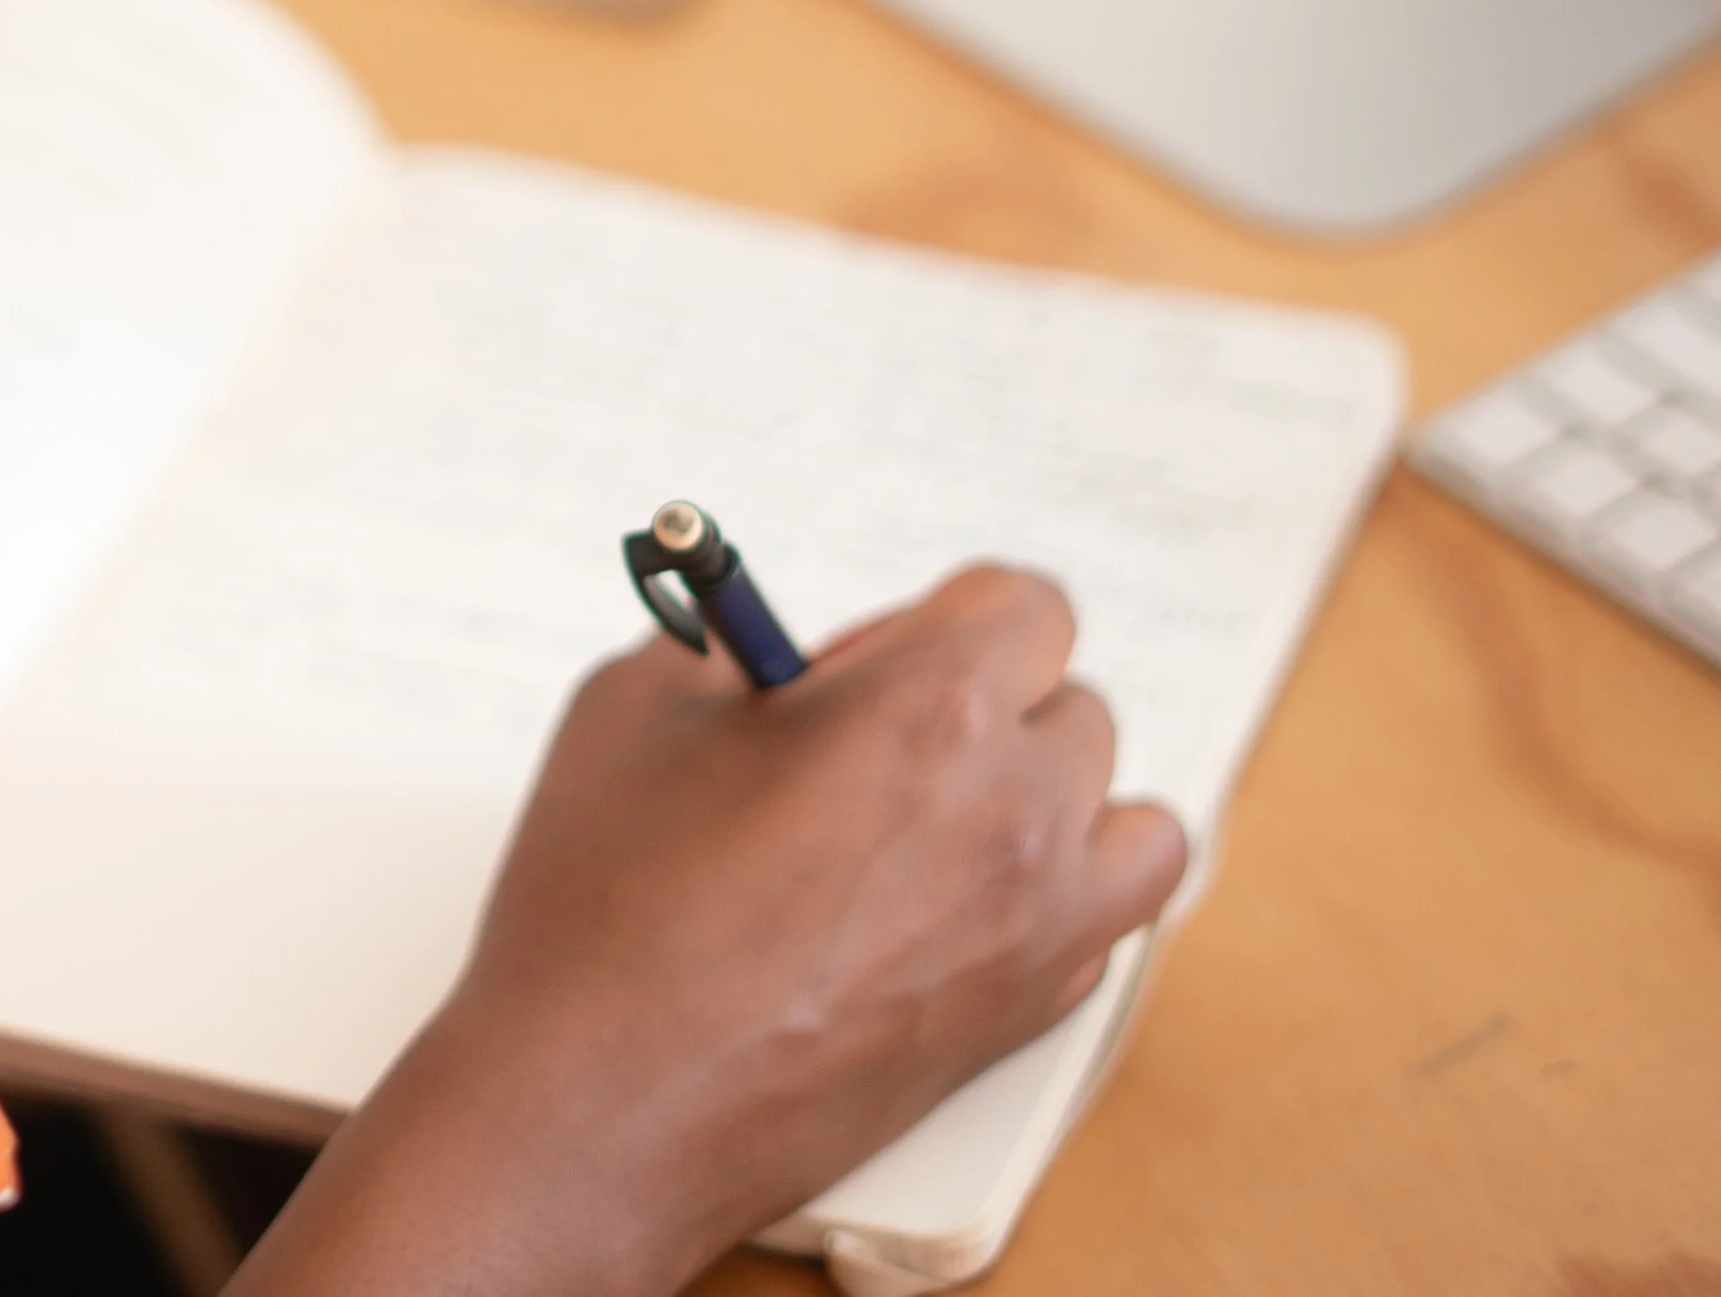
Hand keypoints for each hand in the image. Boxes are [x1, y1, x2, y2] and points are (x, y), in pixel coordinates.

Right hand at [232, 565, 1186, 1296]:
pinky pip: (1108, 925)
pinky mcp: (1023, 1018)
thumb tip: (770, 642)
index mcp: (931, 706)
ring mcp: (1034, 924)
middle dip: (990, 707)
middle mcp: (1011, 809)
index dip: (953, 619)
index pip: (1030, 605)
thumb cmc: (607, 918)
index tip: (886, 656)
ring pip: (1127, 818)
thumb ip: (730, 641)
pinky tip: (968, 905)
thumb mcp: (639, 704)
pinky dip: (1066, 901)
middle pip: (1076, 706)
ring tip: (958, 820)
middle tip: (880, 746)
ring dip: (1061, 801)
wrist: (593, 1114)